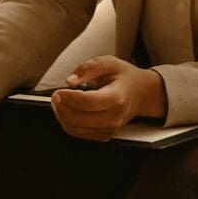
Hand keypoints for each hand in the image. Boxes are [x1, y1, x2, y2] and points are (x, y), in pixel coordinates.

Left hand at [50, 55, 166, 141]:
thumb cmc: (124, 77)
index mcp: (116, 98)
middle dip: (62, 107)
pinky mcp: (104, 136)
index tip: (58, 92)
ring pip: (75, 128)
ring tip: (60, 101)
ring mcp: (109, 130)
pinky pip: (78, 133)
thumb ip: (88, 68)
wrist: (141, 94)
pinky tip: (66, 110)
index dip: (69, 98)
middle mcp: (114, 118)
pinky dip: (67, 122)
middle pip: (78, 119)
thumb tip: (70, 81)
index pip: (88, 103)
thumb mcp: (109, 62)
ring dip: (62, 115)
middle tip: (55, 95)